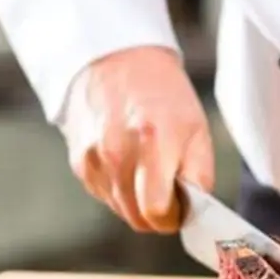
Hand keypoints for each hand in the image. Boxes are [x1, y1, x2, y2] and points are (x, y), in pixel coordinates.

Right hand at [62, 46, 213, 232]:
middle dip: (156, 213)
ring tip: (147, 167)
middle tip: (168, 189)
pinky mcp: (80, 162)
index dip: (173, 216)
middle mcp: (117, 153)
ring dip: (137, 200)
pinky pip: (105, 195)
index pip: (156, 212)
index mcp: (153, 142)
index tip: (181, 207)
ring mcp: (94, 159)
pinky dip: (119, 187)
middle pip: (137, 218)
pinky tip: (128, 159)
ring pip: (120, 210)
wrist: (117, 60)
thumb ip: (199, 175)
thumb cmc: (163, 94)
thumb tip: (193, 211)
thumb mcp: (197, 128)